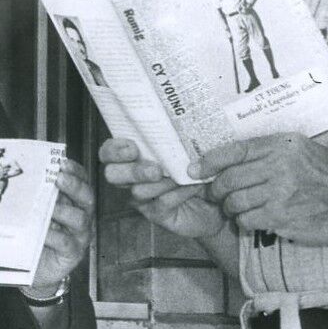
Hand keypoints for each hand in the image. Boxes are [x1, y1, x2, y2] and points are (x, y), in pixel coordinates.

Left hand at [27, 158, 94, 295]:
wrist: (33, 269)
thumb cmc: (34, 236)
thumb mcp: (35, 213)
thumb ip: (36, 197)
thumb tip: (25, 175)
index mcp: (73, 202)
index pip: (81, 181)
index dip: (75, 171)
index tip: (63, 162)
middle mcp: (80, 216)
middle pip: (86, 197)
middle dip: (74, 185)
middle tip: (59, 178)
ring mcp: (79, 236)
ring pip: (80, 219)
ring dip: (64, 210)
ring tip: (50, 206)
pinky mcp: (72, 254)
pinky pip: (66, 242)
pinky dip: (55, 235)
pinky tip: (44, 230)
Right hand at [98, 137, 227, 242]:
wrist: (219, 194)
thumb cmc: (200, 164)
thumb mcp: (188, 144)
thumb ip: (175, 134)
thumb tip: (173, 114)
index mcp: (133, 156)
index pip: (108, 152)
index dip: (113, 150)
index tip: (133, 148)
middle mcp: (132, 177)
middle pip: (112, 175)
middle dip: (132, 171)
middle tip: (155, 170)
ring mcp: (142, 198)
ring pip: (137, 191)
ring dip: (161, 183)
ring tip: (182, 176)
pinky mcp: (157, 214)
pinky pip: (161, 203)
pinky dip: (179, 193)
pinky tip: (194, 186)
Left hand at [193, 134, 327, 244]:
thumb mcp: (302, 151)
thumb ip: (271, 152)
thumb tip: (231, 160)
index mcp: (282, 144)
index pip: (234, 150)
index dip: (209, 160)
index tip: (194, 169)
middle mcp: (279, 165)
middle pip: (229, 179)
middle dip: (216, 190)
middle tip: (217, 196)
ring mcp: (280, 192)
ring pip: (234, 202)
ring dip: (231, 208)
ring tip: (238, 209)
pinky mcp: (282, 216)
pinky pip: (247, 220)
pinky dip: (245, 222)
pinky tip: (256, 220)